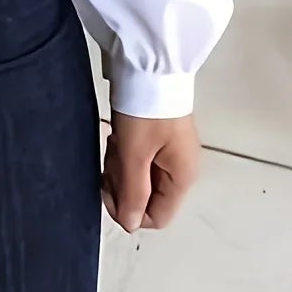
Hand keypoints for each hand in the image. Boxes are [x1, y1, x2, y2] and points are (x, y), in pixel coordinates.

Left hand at [102, 111, 200, 233]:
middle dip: (123, 186)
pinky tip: (119, 137)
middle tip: (112, 160)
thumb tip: (130, 223)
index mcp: (182, 177)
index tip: (108, 188)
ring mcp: (172, 154)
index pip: (157, 217)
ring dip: (122, 169)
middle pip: (148, 198)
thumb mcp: (134, 154)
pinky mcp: (160, 140)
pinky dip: (126, 155)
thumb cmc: (146, 110)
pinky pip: (140, 161)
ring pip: (141, 179)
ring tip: (116, 144)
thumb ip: (132, 193)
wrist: (150, 67)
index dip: (129, 211)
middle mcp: (181, 169)